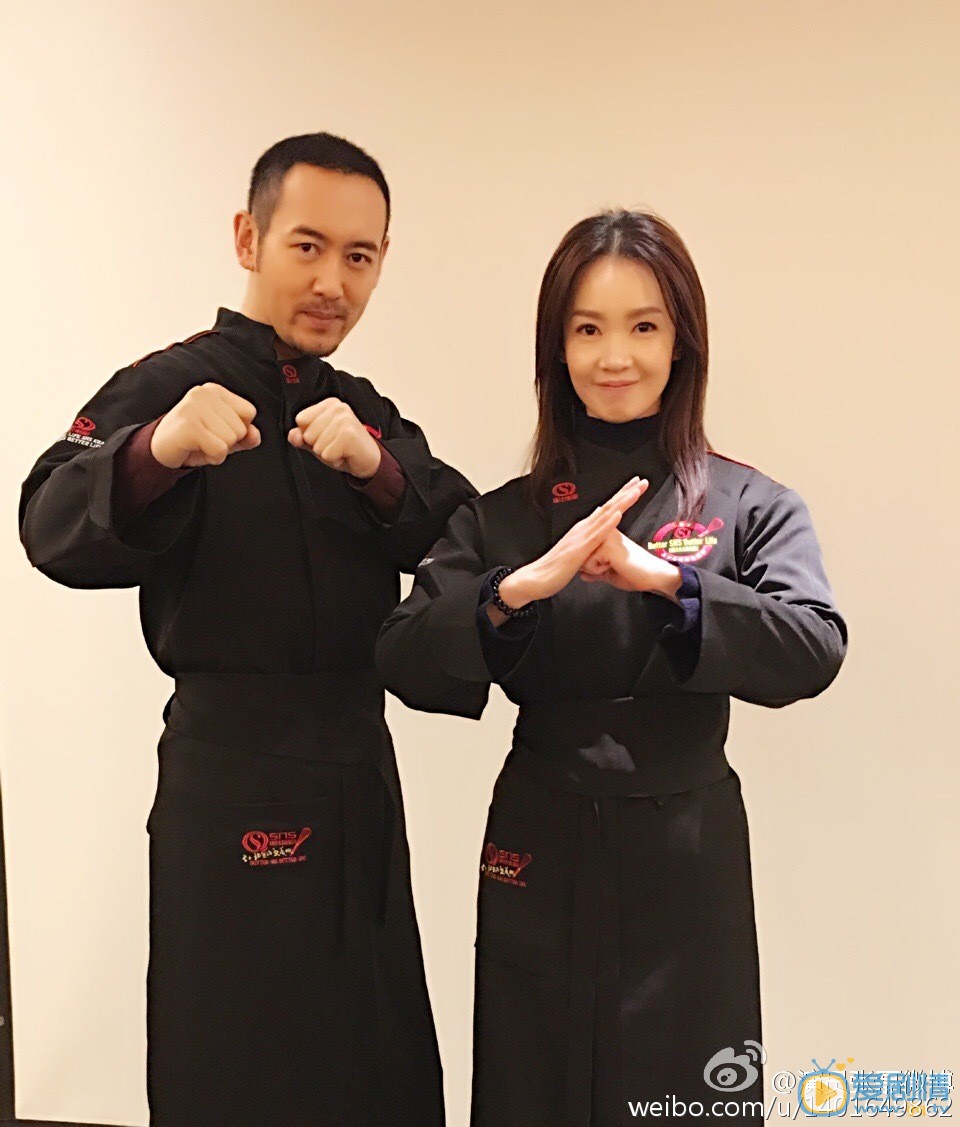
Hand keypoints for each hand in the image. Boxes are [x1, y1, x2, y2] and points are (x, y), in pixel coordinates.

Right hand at [151, 383, 259, 468]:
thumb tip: (255, 435)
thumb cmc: (193, 439)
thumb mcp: (224, 436)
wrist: (158, 449)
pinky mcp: (189, 425)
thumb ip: (245, 435)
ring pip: (231, 439)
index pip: (249, 412)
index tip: (216, 430)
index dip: (238, 428)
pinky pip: (220, 449)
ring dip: (219, 450)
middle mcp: (204, 393)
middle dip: (227, 442)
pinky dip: (213, 457)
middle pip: (241, 428)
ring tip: (200, 443)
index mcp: (215, 391)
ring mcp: (194, 407)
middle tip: (205, 439)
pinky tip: (197, 449)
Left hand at [288, 398, 381, 478]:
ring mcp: (344, 420)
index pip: (301, 420)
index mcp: (328, 404)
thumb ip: (302, 438)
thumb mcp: (318, 442)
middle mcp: (337, 407)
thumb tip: (293, 435)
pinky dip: (334, 460)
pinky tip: (345, 454)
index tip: (326, 437)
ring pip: (317, 446)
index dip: (309, 434)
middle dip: (318, 446)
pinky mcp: (349, 434)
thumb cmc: (344, 448)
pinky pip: (327, 454)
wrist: (368, 460)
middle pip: (307, 434)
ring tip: (341, 450)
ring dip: (328, 454)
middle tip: (335, 445)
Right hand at [496, 477, 647, 612]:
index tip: (636, 486)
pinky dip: (608, 523)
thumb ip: (586, 536)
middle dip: (626, 492)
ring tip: (635, 491)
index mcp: (583, 529)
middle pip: (608, 506)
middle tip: (641, 480)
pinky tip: (618, 514)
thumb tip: (595, 522)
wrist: (536, 579)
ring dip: (621, 502)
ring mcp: (580, 537)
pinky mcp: (579, 549)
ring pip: (604, 516)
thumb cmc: (555, 569)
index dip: (622, 496)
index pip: (607, 508)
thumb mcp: (575, 550)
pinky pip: (596, 535)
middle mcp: (582, 528)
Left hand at [579, 529, 681, 599]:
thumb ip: (594, 572)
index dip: (591, 565)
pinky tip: (615, 566)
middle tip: (613, 566)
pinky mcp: (606, 545)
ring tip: (614, 566)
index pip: (582, 551)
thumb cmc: (634, 574)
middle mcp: (604, 531)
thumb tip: (582, 575)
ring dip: (595, 570)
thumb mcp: (609, 573)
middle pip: (579, 554)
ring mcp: (605, 536)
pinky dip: (599, 571)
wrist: (652, 576)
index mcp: (605, 534)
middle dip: (590, 567)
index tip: (612, 564)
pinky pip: (588, 564)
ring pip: (582, 559)